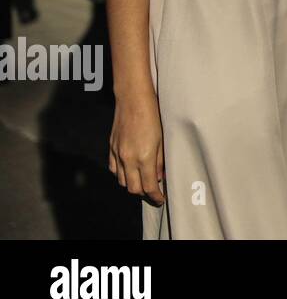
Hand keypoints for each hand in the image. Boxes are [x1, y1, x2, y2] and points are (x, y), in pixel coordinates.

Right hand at [108, 89, 165, 205]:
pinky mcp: (111, 148)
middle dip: (144, 193)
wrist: (133, 100)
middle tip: (154, 193)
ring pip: (122, 180)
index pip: (148, 186)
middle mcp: (128, 158)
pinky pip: (114, 169)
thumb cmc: (153, 116)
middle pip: (132, 188)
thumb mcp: (163, 140)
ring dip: (132, 185)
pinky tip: (130, 171)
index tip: (161, 199)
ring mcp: (117, 154)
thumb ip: (161, 160)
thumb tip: (160, 176)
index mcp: (144, 157)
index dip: (155, 196)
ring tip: (143, 182)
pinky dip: (122, 174)